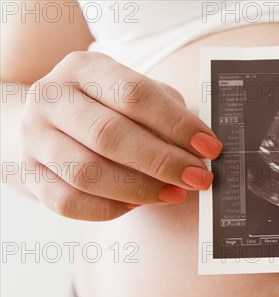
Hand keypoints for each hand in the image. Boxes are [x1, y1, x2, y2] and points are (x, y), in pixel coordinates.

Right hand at [20, 51, 221, 220]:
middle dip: (164, 162)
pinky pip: (70, 203)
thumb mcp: (132, 95)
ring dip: (141, 190)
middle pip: (110, 135)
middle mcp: (51, 98)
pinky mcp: (30, 175)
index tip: (210, 148)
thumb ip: (165, 114)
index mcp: (83, 68)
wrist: (44, 122)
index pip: (134, 95)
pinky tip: (138, 204)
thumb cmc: (104, 108)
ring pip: (88, 173)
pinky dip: (110, 208)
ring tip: (176, 194)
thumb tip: (201, 148)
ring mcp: (34, 138)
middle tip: (198, 178)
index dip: (177, 125)